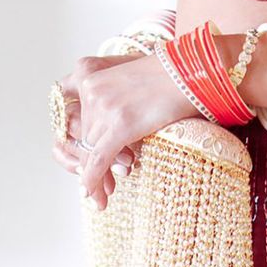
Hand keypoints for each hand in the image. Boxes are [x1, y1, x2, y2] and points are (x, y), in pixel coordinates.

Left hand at [74, 49, 199, 209]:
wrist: (195, 70)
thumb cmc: (171, 74)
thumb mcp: (130, 77)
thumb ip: (111, 96)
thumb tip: (101, 130)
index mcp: (91, 75)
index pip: (71, 117)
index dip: (75, 141)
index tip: (81, 158)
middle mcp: (93, 90)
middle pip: (82, 137)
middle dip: (90, 162)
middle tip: (100, 183)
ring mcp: (105, 106)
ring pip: (90, 151)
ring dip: (98, 176)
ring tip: (107, 193)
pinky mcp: (121, 124)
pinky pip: (99, 160)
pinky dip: (95, 181)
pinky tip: (96, 196)